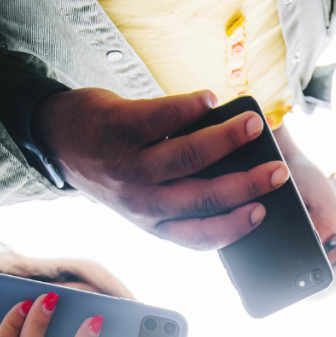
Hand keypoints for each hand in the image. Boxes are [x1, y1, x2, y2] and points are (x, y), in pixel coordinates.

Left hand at [37, 88, 289, 249]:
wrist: (57, 138)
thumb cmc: (115, 166)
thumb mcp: (145, 197)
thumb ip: (183, 193)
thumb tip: (239, 173)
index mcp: (154, 222)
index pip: (199, 236)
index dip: (234, 227)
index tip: (263, 212)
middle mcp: (141, 201)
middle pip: (202, 197)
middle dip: (246, 184)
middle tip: (278, 170)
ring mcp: (128, 165)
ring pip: (186, 157)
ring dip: (226, 140)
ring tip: (254, 124)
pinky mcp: (119, 128)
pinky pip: (161, 118)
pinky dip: (189, 108)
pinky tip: (211, 100)